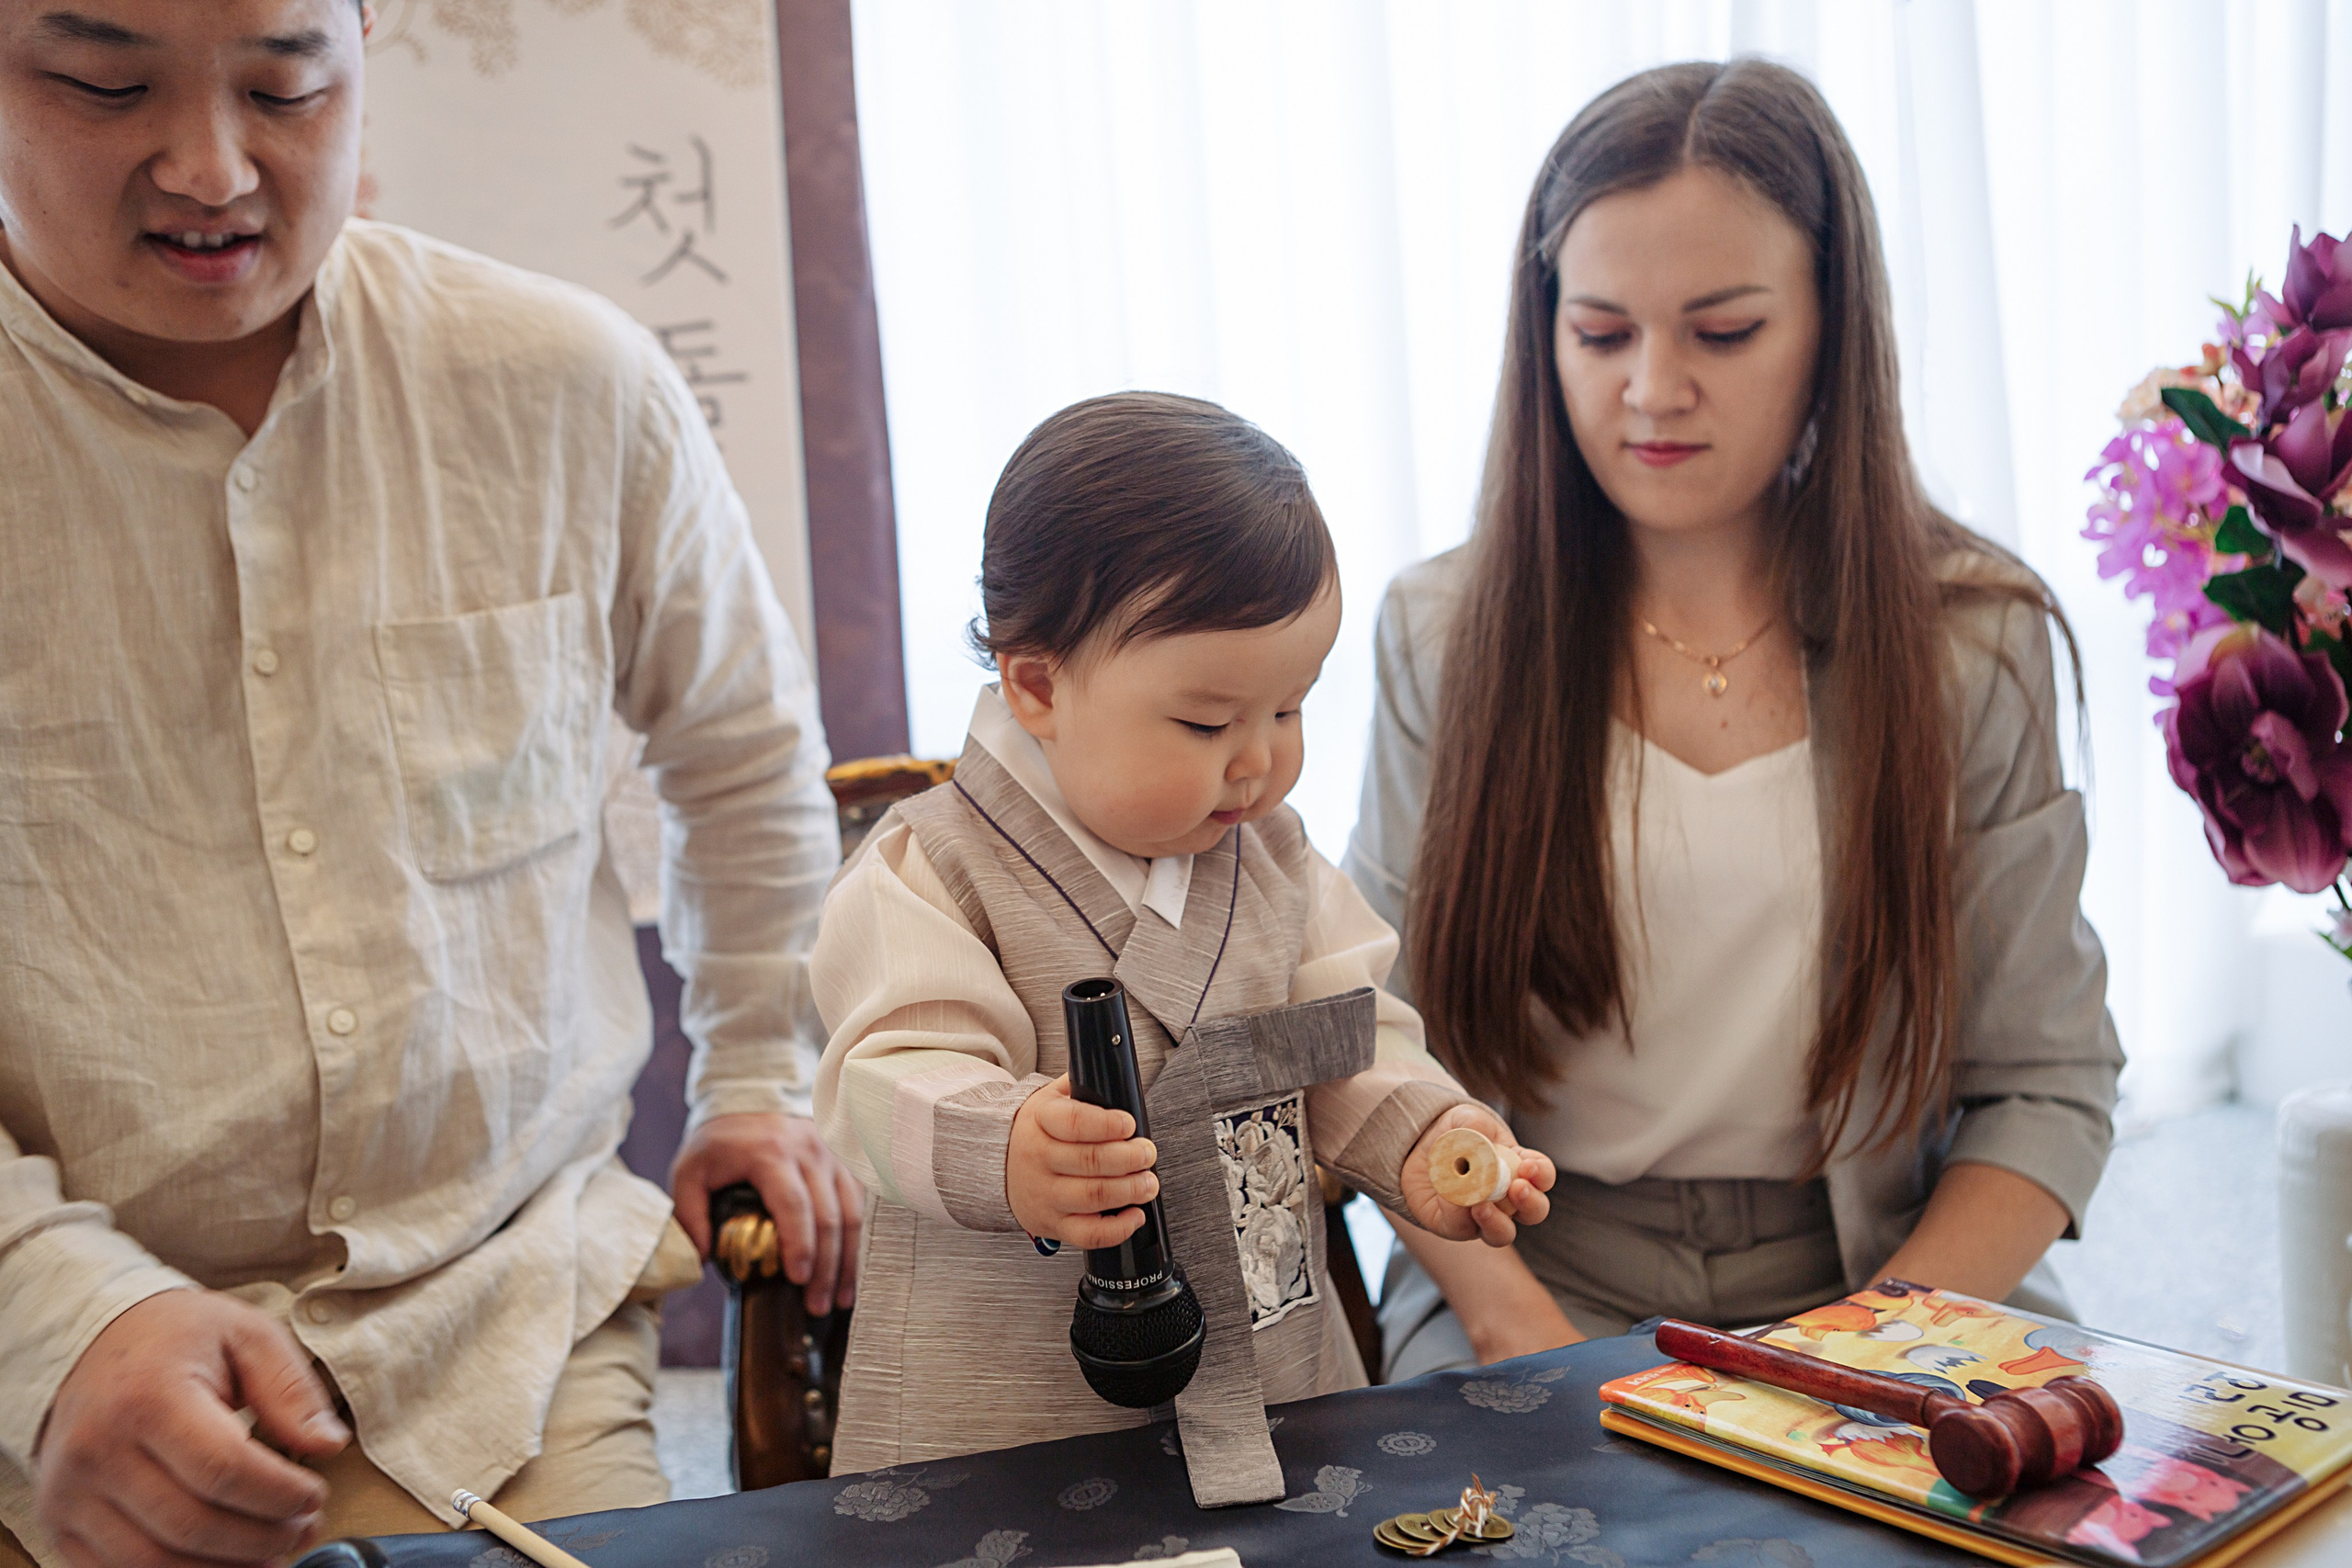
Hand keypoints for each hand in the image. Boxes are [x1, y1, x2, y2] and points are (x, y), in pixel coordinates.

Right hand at [37, 1289, 348, 1567]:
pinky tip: (221, 1561)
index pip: (224, 1470)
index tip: (314, 1496)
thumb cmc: (175, 1338)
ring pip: (155, 1563)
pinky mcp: (58, 1522)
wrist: (90, 1344)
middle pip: (193, 1526)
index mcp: (147, 1396)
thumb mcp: (246, 1334)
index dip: (281, 1495)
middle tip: (303, 1528)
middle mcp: (97, 1450)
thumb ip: (290, 1389)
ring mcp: (70, 1493)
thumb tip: (328, 1444)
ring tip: (272, 1551)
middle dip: (263, 1538)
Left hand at [671, 1112, 865, 1315]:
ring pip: (852, 1213)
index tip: (797, 1279)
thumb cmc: (720, 1140)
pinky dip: (857, 1240)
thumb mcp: (689, 1170)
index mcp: (771, 1153)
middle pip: (829, 1216)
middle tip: (818, 1306)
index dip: (799, 1245)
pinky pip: (859, 1204)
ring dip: (849, 1260)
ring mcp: (833, 1155)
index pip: (794, 1205)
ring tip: (840, 1298)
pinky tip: (851, 1269)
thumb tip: (703, 1258)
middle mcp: (810, 1151)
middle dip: (827, 1267)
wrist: (752, 1095)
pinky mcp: (845, 1162)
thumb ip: (688, 1214)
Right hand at [1006, 1075, 1159, 1246]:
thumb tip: (1115, 1072)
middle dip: (1130, 1157)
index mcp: (1040, 1121)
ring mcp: (1045, 1194)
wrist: (996, 1166)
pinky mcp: (1053, 1224)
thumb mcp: (1050, 1098)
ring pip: (1093, 1196)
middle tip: (1147, 1153)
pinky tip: (1134, 1214)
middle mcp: (1040, 1158)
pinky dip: (1117, 1228)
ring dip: (1130, 1190)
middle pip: (1091, 1161)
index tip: (1129, 1124)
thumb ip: (1081, 1086)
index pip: (1074, 1122)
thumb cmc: (1036, 1131)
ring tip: (1148, 1182)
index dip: (1107, 1124)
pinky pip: (1088, 1234)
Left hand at [1401, 1104, 1554, 1245]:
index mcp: (1519, 1167)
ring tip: (1482, 1207)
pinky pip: (1463, 1229)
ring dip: (1497, 1223)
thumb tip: (1480, 1137)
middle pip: (1534, 1211)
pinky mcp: (1456, 1226)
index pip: (1543, 1176)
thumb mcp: (1464, 1119)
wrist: (1418, 1148)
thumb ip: (1475, 1124)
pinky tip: (1447, 1198)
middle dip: (1531, 1203)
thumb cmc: (1453, 1132)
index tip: (1529, 1167)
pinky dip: (1457, 1214)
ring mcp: (1485, 1216)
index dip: (1542, 1174)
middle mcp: (1508, 1197)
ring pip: (1502, 1233)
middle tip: (1517, 1188)